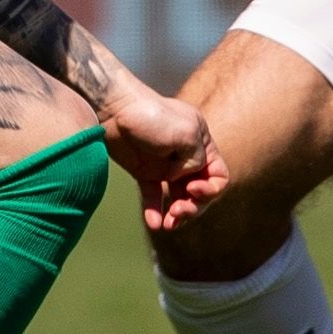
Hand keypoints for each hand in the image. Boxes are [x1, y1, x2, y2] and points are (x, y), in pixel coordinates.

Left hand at [98, 83, 229, 229]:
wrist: (114, 109)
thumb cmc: (151, 116)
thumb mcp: (185, 134)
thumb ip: (195, 160)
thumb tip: (185, 179)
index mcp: (201, 143)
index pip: (218, 174)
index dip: (211, 189)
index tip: (193, 189)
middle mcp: (186, 156)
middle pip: (200, 190)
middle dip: (194, 206)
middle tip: (179, 211)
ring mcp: (165, 165)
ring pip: (178, 197)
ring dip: (177, 213)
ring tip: (169, 224)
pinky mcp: (144, 172)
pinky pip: (153, 197)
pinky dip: (155, 211)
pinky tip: (154, 223)